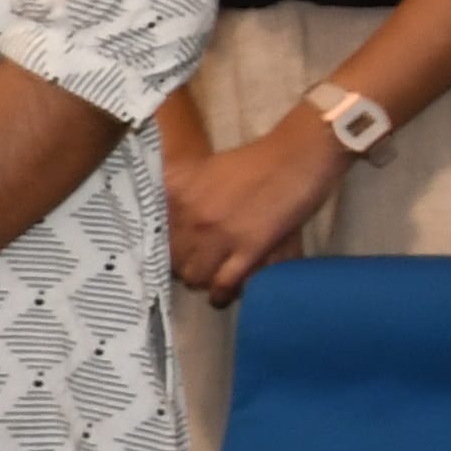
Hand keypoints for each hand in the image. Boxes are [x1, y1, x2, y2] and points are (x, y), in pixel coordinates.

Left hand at [168, 115, 345, 299]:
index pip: (154, 235)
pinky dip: (223, 294)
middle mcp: (190, 215)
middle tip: (197, 268)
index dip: (164, 249)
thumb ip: (179, 191)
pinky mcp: (250, 247)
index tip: (173, 255)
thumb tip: (163, 218)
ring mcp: (218, 233)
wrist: (297, 155)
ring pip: (195, 276)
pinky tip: (225, 295)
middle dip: (183, 268)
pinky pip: (225, 283)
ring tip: (212, 282)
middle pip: (173, 260)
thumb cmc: (254, 161)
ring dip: (203, 283)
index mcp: (175, 193)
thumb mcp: (202, 169)